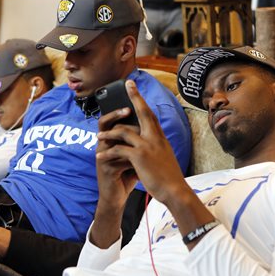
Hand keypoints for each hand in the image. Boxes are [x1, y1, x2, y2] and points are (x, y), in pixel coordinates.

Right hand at [90, 80, 139, 247]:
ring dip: (118, 134)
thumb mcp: (134, 154)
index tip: (131, 97)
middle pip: (104, 122)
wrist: (117, 196)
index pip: (113, 117)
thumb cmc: (127, 173)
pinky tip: (134, 157)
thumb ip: (138, 140)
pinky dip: (125, 156)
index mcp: (112, 139)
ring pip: (106, 138)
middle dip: (115, 114)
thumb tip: (151, 123)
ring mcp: (102, 156)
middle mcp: (104, 144)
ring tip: (132, 132)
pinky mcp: (104, 168)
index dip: (119, 107)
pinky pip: (113, 157)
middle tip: (127, 109)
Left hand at [96, 80, 187, 204]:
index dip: (142, 100)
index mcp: (160, 137)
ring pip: (123, 131)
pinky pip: (118, 150)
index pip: (151, 114)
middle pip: (143, 112)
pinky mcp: (139, 157)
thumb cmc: (169, 177)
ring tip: (99, 136)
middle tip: (127, 83)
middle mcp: (155, 137)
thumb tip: (151, 140)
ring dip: (109, 133)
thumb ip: (156, 146)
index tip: (135, 88)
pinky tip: (99, 156)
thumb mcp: (164, 156)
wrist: (175, 191)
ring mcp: (147, 146)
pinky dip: (107, 152)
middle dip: (134, 97)